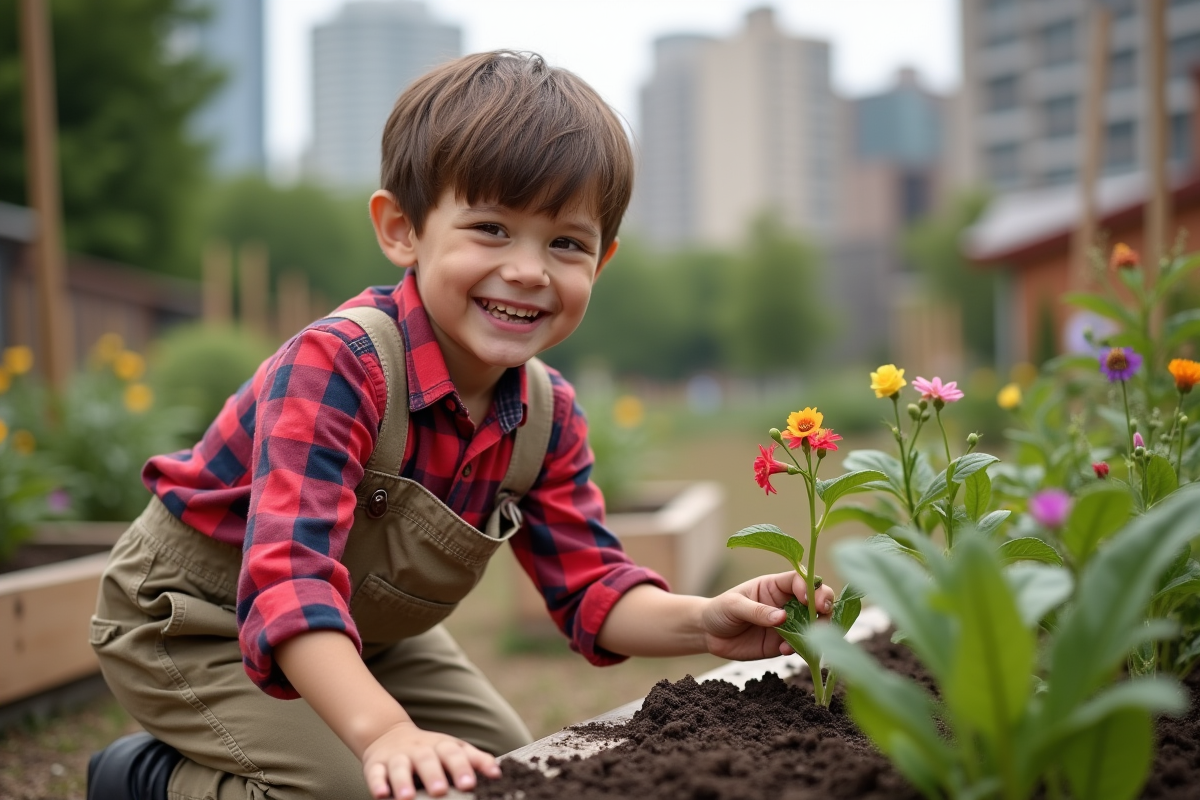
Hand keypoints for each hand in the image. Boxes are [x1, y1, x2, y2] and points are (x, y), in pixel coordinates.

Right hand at [361, 721, 500, 798]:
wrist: (388, 735)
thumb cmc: (430, 749)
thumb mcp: (453, 749)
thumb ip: (476, 759)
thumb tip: (498, 773)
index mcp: (441, 746)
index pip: (454, 754)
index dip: (462, 767)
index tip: (470, 784)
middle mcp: (419, 750)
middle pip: (427, 759)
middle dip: (433, 774)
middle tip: (440, 791)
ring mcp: (397, 757)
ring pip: (400, 767)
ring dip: (403, 781)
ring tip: (408, 797)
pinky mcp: (376, 765)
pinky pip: (375, 773)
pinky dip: (377, 783)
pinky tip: (382, 794)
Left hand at [699, 571, 835, 660]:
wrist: (709, 634)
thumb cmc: (720, 610)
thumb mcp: (733, 605)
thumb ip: (756, 611)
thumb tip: (782, 618)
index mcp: (774, 585)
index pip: (799, 580)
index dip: (808, 587)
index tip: (808, 599)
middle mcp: (786, 603)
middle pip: (816, 599)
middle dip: (824, 604)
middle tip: (821, 613)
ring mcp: (787, 624)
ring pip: (814, 624)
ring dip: (816, 630)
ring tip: (806, 638)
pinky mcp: (783, 643)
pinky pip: (801, 645)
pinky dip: (801, 648)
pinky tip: (786, 650)